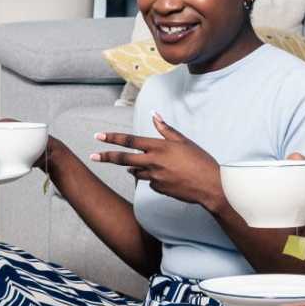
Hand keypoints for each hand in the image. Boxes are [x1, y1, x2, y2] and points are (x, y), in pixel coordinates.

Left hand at [91, 115, 221, 210]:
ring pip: (135, 172)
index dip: (112, 138)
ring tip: (142, 165)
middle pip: (123, 159)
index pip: (130, 140)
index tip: (98, 137)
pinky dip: (152, 178)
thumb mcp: (184, 142)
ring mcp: (154, 178)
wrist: (211, 186)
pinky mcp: (158, 189)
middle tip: (93, 156)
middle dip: (106, 157)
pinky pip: (150, 182)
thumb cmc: (200, 161)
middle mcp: (153, 162)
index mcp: (159, 147)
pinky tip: (167, 177)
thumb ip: (165, 129)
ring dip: (133, 168)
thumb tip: (154, 115)